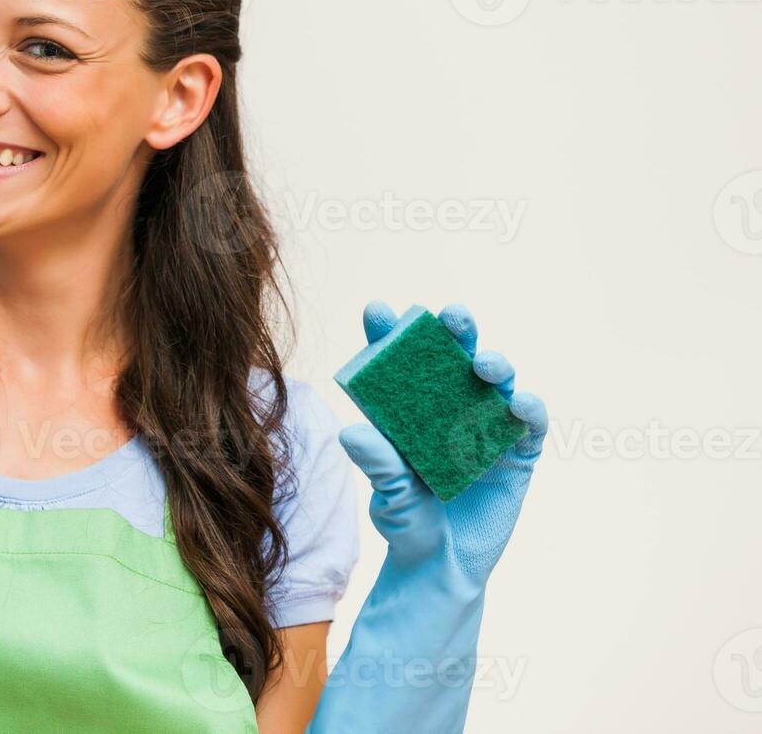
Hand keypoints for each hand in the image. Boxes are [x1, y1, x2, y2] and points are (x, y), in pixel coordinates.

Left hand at [309, 301, 548, 733]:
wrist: (441, 568)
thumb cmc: (406, 523)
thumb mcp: (389, 495)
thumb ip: (378, 465)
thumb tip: (350, 433)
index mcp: (410, 408)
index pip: (399, 361)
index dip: (390, 333)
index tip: (378, 310)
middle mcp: (450, 407)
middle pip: (455, 357)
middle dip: (455, 331)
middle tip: (450, 317)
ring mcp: (487, 426)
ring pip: (497, 382)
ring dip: (495, 365)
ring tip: (484, 365)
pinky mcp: (518, 453)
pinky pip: (529, 423)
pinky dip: (528, 409)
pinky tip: (518, 405)